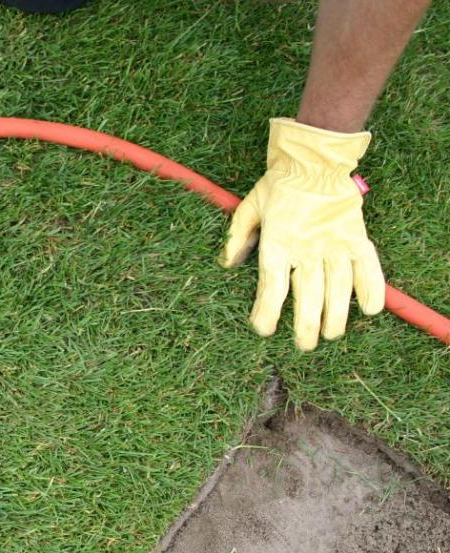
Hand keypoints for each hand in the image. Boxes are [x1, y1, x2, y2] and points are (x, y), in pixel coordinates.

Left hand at [221, 118, 385, 350]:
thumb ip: (237, 237)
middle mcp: (306, 247)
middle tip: (304, 345)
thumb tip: (227, 263)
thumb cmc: (278, 185)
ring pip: (337, 285)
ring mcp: (333, 242)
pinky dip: (372, 286)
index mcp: (277, 242)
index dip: (267, 310)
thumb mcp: (248, 208)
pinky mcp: (355, 235)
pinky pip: (367, 264)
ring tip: (332, 335)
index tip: (263, 329)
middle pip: (307, 293)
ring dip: (336, 313)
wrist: (313, 159)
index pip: (271, 285)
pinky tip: (370, 309)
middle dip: (305, 323)